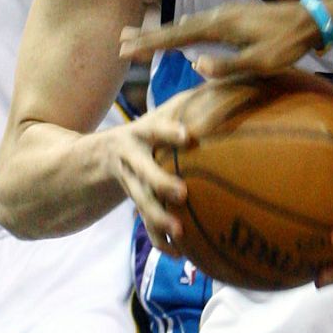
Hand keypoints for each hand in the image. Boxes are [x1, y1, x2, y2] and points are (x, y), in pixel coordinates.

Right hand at [101, 100, 191, 254]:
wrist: (99, 156)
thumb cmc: (150, 129)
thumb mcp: (163, 111)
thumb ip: (192, 100)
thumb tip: (233, 78)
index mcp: (142, 132)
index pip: (155, 128)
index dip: (168, 131)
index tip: (187, 135)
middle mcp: (131, 157)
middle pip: (144, 171)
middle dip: (160, 182)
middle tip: (182, 193)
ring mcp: (130, 183)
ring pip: (142, 202)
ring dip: (159, 219)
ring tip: (180, 234)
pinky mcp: (135, 203)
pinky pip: (146, 224)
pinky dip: (162, 240)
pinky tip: (180, 255)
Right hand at [120, 1, 317, 77]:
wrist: (310, 21)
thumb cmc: (287, 45)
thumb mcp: (259, 62)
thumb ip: (227, 66)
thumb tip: (194, 65)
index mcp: (219, 26)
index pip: (176, 37)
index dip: (150, 44)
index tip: (125, 51)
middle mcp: (217, 16)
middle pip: (175, 27)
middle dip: (148, 35)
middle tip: (120, 39)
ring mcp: (225, 14)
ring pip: (185, 24)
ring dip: (162, 30)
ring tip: (141, 35)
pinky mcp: (233, 16)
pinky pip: (198, 23)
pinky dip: (180, 29)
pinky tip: (181, 32)